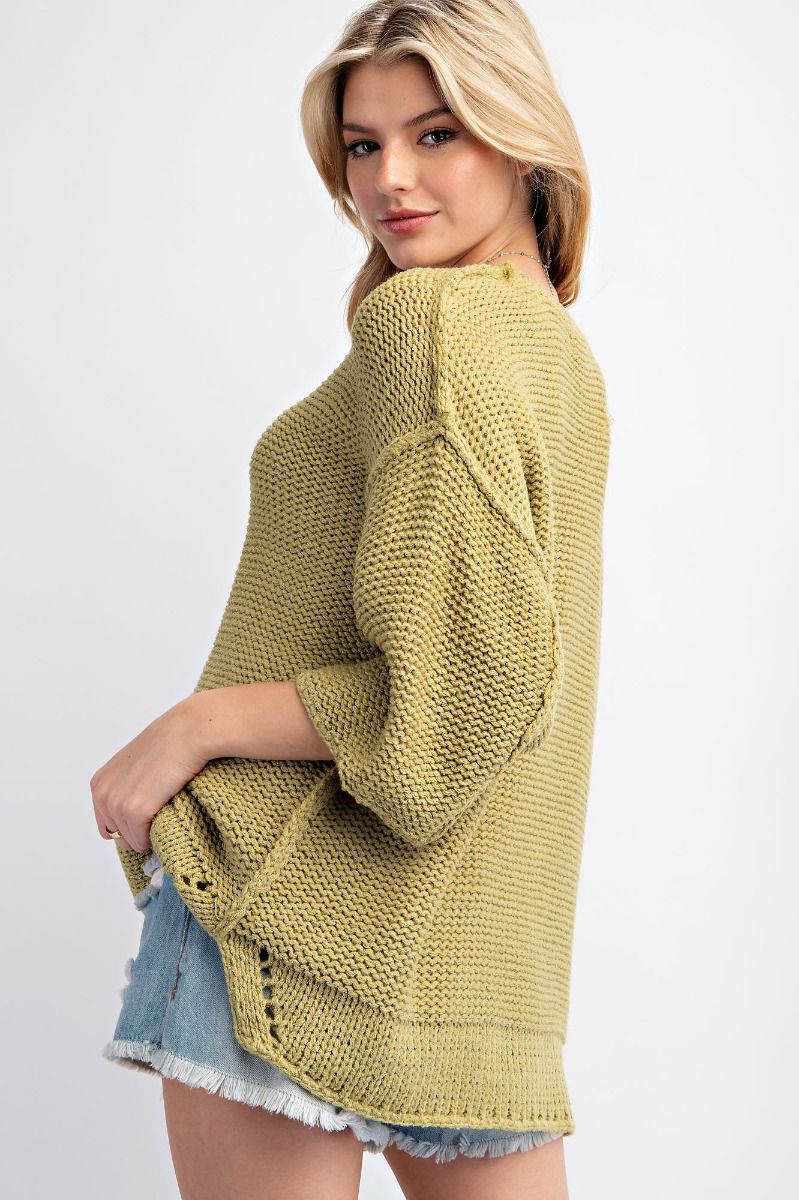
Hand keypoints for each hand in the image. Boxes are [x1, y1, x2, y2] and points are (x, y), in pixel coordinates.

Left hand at [90, 696, 207, 852]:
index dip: (127, 826)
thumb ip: (126, 787)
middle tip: (157, 822)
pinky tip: (166, 822)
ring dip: (146, 836)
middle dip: (135, 834)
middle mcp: (102, 794)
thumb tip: (133, 815)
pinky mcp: (135, 811)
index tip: (146, 822)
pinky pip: (141, 840)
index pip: (106, 823)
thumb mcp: (135, 765)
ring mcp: (117, 804)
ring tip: (165, 818)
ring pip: (130, 841)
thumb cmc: (168, 744)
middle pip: (116, 835)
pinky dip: (154, 839)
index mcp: (100, 783)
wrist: (187, 734)